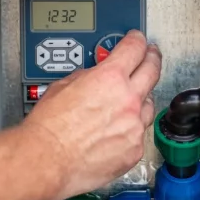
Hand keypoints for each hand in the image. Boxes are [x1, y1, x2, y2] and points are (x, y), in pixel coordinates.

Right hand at [21, 31, 161, 199]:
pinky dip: (131, 129)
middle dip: (152, 59)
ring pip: (149, 104)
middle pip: (152, 70)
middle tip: (150, 55)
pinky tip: (118, 130)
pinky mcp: (134, 150)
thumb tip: (94, 75)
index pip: (134, 48)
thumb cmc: (48, 128)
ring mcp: (134, 126)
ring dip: (142, 98)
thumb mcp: (63, 86)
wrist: (47, 160)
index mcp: (110, 78)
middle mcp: (128, 99)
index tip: (138, 40)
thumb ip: (87, 76)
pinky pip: (139, 133)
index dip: (137, 40)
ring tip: (130, 99)